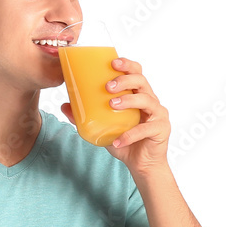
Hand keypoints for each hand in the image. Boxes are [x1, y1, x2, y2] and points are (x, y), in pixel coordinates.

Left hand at [60, 56, 170, 176]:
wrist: (141, 164)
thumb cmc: (124, 142)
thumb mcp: (101, 127)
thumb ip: (84, 117)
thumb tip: (64, 106)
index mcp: (138, 94)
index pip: (136, 72)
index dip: (127, 64)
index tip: (112, 62)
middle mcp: (150, 100)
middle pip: (141, 81)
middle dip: (125, 80)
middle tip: (108, 87)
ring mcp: (158, 114)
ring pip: (146, 100)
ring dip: (128, 100)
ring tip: (112, 105)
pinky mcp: (161, 129)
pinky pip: (145, 129)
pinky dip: (130, 135)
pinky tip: (118, 140)